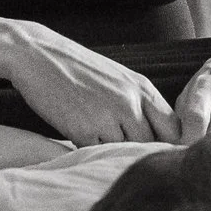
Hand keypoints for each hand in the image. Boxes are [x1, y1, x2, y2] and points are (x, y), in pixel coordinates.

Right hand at [0, 21, 176, 145]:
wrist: (37, 54)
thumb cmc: (76, 67)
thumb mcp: (117, 78)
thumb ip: (138, 102)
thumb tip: (155, 134)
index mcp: (142, 88)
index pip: (173, 127)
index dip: (170, 144)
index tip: (160, 152)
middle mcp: (130, 102)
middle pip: (151, 145)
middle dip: (141, 153)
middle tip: (128, 156)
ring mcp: (107, 117)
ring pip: (124, 152)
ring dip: (114, 154)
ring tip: (101, 146)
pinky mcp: (82, 130)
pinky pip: (96, 154)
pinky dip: (91, 153)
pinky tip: (81, 140)